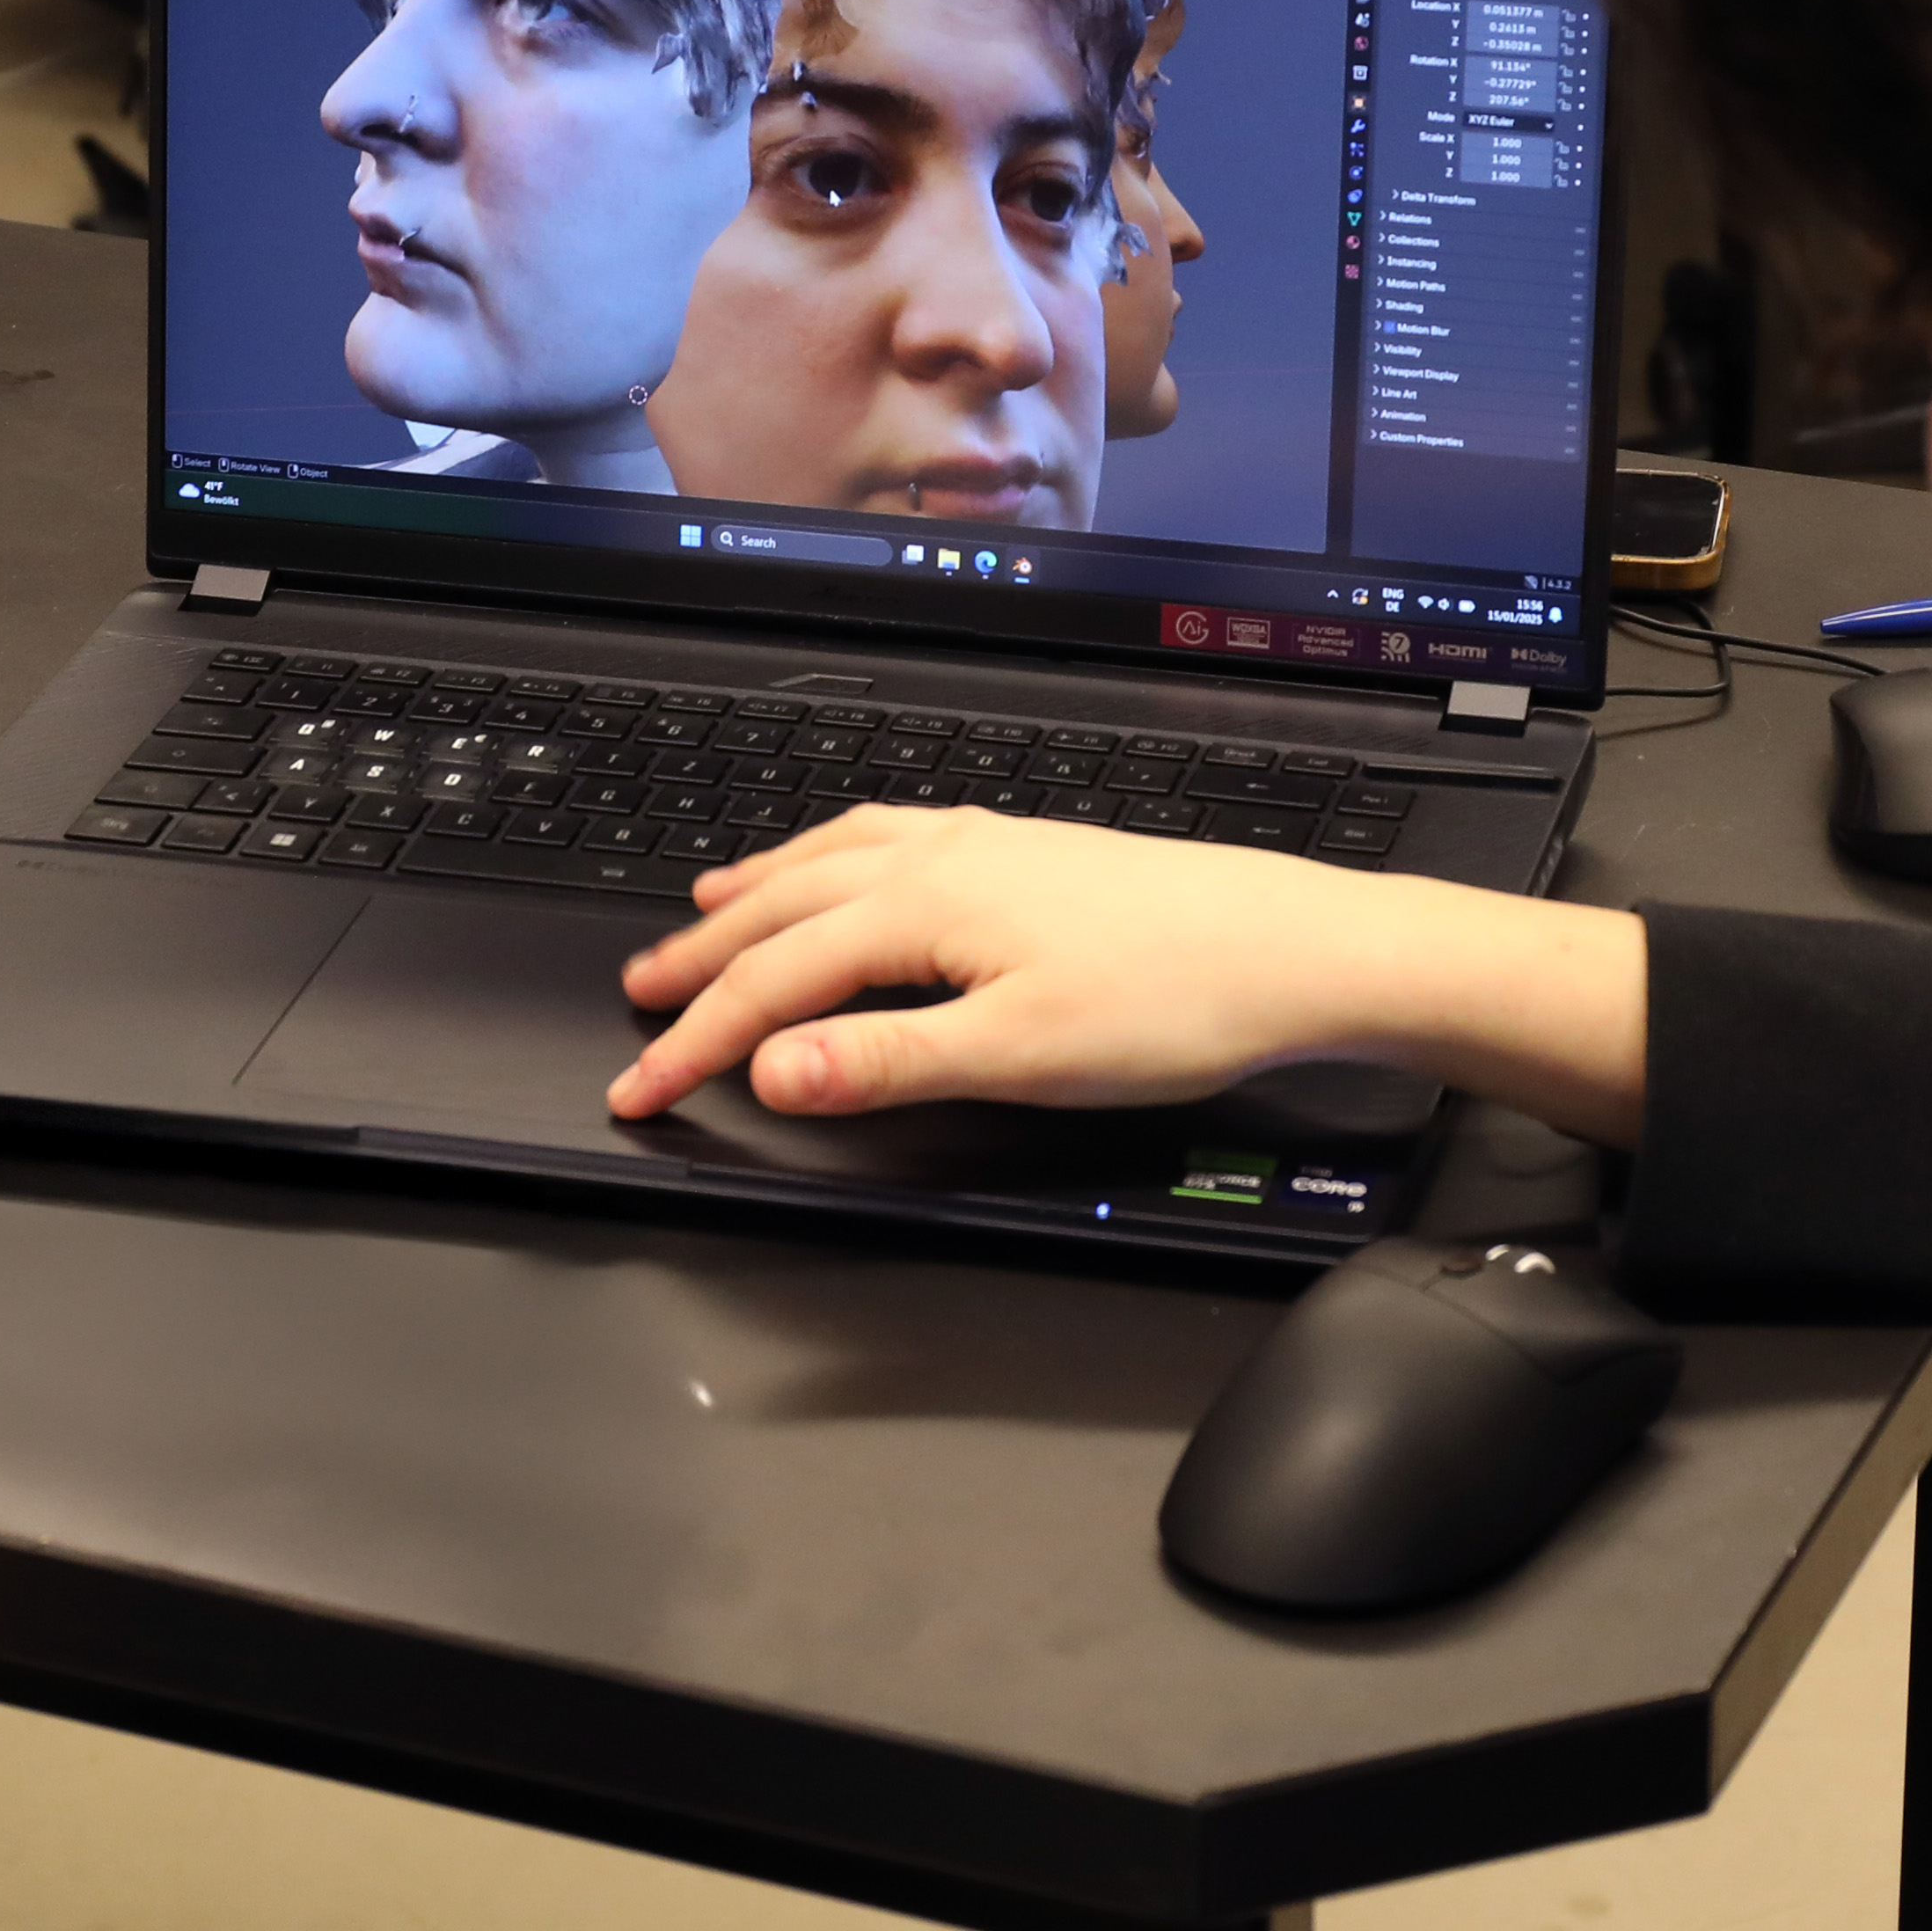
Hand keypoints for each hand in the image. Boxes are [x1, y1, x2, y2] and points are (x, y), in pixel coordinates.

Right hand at [610, 807, 1646, 1140]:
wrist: (1292, 950)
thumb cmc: (1174, 998)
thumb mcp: (1017, 1054)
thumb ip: (883, 1063)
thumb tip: (769, 1071)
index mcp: (923, 905)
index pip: (774, 986)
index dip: (697, 1044)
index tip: (641, 1091)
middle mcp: (941, 857)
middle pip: (784, 909)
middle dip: (703, 961)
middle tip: (639, 1004)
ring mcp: (983, 846)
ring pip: (832, 860)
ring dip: (758, 893)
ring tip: (705, 911)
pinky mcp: (1024, 852)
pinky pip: (888, 839)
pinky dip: (833, 856)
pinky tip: (849, 863)